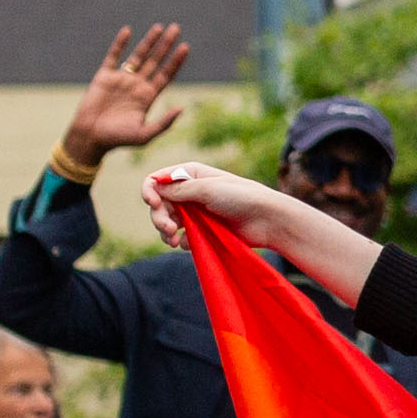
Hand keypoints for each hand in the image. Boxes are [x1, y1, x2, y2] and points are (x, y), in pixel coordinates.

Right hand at [56, 22, 190, 169]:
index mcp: (148, 97)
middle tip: (176, 28)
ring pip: (138, 55)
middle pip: (155, 61)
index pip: (166, 75)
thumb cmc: (117, 140)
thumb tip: (181, 108)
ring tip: (159, 27)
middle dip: (166, 45)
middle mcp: (137, 85)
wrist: (90, 137)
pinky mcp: (104, 76)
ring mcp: (121, 79)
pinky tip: (127, 31)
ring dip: (148, 41)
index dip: (175, 61)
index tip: (185, 47)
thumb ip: (163, 123)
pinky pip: (113, 56)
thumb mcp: (144, 134)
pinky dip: (120, 43)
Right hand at [150, 159, 311, 252]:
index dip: (149, 192)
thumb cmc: (240, 197)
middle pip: (159, 204)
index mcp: (190, 174)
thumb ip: (178, 189)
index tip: (153, 203)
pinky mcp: (201, 230)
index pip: (156, 180)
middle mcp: (189, 191)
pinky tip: (186, 244)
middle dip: (158, 216)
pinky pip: (180, 236)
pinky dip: (179, 241)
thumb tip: (154, 189)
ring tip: (174, 239)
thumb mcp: (207, 189)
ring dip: (165, 231)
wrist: (266, 219)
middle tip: (169, 229)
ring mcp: (194, 212)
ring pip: (166, 222)